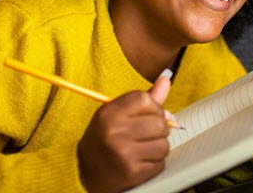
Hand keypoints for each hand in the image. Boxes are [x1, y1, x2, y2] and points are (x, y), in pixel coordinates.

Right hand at [77, 72, 172, 192]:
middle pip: (159, 123)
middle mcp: (114, 131)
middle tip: (145, 135)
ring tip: (142, 149)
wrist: (86, 172)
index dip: (153, 108)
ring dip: (158, 148)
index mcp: (109, 113)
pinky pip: (161, 163)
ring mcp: (123, 153)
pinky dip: (155, 164)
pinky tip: (140, 162)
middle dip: (158, 130)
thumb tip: (166, 79)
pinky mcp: (133, 172)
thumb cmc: (104, 138)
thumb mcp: (117, 114)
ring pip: (164, 145)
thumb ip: (143, 99)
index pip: (145, 99)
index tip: (146, 116)